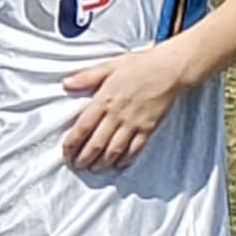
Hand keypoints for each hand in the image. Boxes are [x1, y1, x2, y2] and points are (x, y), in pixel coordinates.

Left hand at [61, 42, 190, 171]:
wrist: (170, 70)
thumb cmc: (139, 66)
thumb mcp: (109, 66)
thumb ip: (86, 77)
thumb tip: (66, 84)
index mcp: (104, 100)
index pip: (83, 126)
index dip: (73, 142)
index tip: (65, 152)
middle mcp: (117, 115)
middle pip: (97, 143)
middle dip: (85, 157)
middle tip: (77, 166)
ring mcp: (134, 123)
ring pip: (115, 150)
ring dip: (102, 163)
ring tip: (93, 169)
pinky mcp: (149, 128)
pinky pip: (136, 149)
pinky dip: (125, 159)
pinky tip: (118, 165)